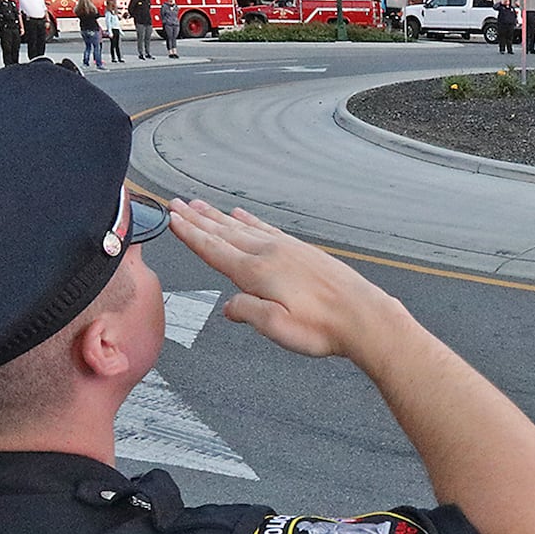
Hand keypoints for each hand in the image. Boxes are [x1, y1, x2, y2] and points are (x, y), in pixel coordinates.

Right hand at [167, 199, 398, 358]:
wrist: (363, 316)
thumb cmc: (322, 327)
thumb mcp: (276, 328)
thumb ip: (246, 312)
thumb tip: (228, 306)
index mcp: (258, 272)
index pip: (214, 249)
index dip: (190, 234)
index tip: (171, 219)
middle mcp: (270, 253)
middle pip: (224, 232)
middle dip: (197, 219)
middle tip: (176, 205)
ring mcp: (287, 249)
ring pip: (243, 228)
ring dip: (218, 216)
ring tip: (200, 205)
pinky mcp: (302, 251)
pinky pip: (267, 229)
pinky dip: (249, 221)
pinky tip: (243, 216)